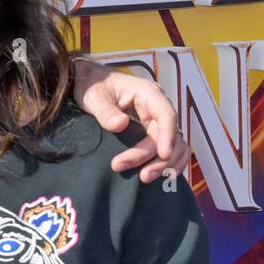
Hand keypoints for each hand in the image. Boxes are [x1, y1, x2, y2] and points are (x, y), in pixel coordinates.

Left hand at [72, 58, 188, 182]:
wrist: (89, 84)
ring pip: (174, 145)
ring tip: (146, 179)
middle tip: (142, 176)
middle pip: (168, 135)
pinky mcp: (153, 132)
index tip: (163, 154)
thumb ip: (105, 111)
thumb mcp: (94, 97)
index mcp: (148, 93)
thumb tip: (120, 124)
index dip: (168, 135)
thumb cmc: (93, 86)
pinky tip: (158, 177)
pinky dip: (167, 163)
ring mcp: (157, 120)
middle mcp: (158, 107)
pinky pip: (168, 149)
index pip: (166, 115)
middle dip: (158, 157)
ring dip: (165, 164)